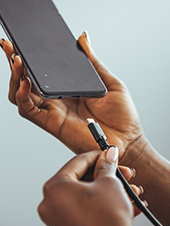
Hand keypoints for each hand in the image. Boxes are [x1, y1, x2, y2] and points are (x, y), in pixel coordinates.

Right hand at [1, 34, 141, 155]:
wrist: (128, 139)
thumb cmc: (121, 114)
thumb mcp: (108, 81)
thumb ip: (92, 62)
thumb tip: (82, 39)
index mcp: (69, 90)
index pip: (42, 74)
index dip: (29, 59)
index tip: (21, 42)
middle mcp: (57, 101)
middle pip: (26, 83)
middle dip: (14, 64)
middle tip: (9, 46)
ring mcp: (53, 112)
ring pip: (22, 96)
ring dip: (15, 78)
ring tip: (16, 60)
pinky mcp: (53, 124)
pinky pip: (30, 110)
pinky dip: (22, 96)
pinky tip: (25, 81)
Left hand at [38, 147, 142, 225]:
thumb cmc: (106, 222)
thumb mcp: (109, 183)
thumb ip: (106, 166)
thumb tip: (108, 156)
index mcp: (54, 187)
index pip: (77, 162)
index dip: (97, 156)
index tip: (107, 154)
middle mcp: (51, 203)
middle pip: (82, 180)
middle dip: (105, 176)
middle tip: (120, 172)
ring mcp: (58, 219)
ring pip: (87, 196)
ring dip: (108, 191)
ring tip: (127, 190)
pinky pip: (86, 210)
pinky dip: (102, 205)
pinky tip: (123, 203)